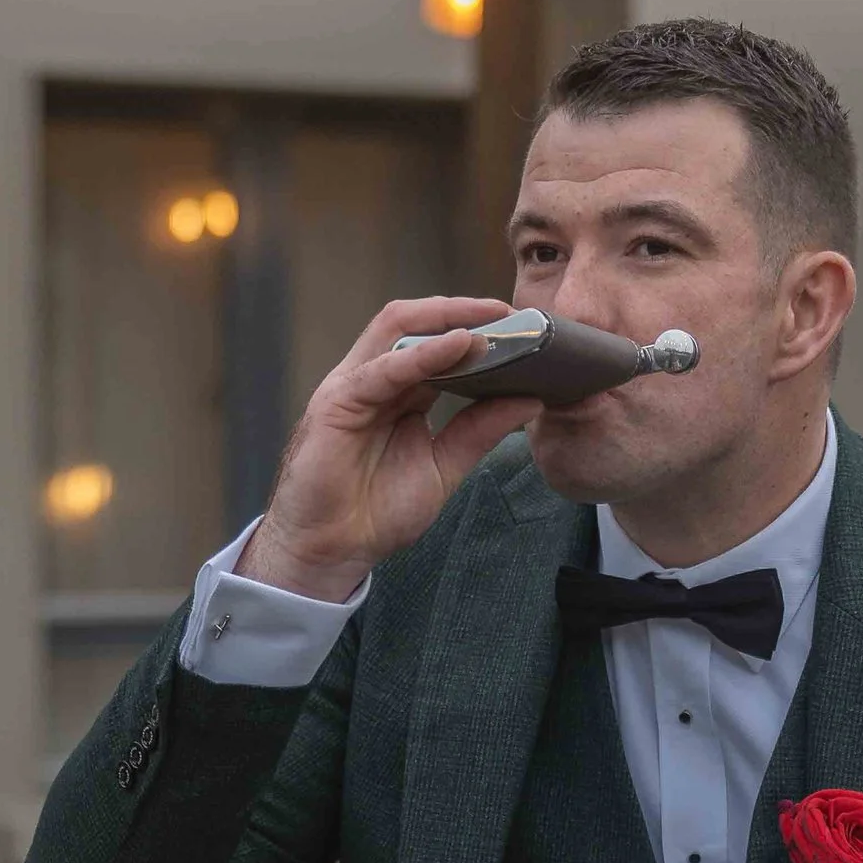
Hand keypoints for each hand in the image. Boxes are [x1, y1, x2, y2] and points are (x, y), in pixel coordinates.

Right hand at [243, 297, 543, 601]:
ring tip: (492, 320)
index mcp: (399, 391)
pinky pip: (382, 370)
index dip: (475, 327)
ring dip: (447, 321)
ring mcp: (352, 386)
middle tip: (511, 312)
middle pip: (416, 322)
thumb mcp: (444, 466)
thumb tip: (530, 399)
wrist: (332, 552)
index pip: (435, 341)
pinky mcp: (335, 404)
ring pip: (397, 331)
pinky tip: (459, 346)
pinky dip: (422, 355)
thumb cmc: (376, 512)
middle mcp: (374, 379)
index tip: (521, 326)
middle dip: (464, 310)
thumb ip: (479, 430)